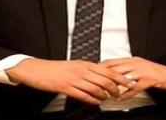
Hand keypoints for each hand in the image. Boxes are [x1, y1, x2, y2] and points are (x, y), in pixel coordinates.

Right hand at [5, 58, 135, 104]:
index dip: (119, 76)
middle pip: (104, 79)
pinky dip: (91, 100)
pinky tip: (95, 102)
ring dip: (104, 95)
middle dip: (116, 87)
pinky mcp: (66, 87)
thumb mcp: (73, 65)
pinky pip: (82, 95)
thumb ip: (86, 69)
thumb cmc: (54, 68)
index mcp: (83, 63)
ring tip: (108, 99)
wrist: (37, 69)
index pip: (107, 69)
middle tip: (121, 93)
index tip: (128, 81)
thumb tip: (99, 74)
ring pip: (95, 87)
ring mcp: (73, 79)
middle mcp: (80, 70)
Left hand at [100, 57, 165, 99]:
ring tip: (106, 92)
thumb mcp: (140, 67)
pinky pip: (135, 87)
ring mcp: (142, 71)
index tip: (92, 72)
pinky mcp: (149, 80)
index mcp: (133, 60)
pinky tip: (121, 98)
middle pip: (115, 68)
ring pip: (124, 77)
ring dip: (114, 86)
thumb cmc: (156, 72)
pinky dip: (126, 93)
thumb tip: (114, 73)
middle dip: (104, 76)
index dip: (101, 67)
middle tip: (95, 84)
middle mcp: (136, 63)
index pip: (113, 61)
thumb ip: (128, 68)